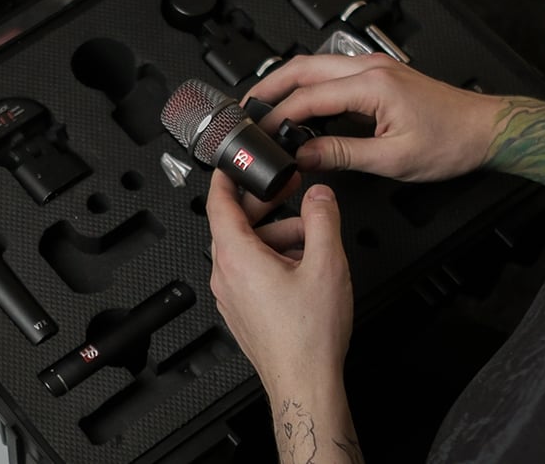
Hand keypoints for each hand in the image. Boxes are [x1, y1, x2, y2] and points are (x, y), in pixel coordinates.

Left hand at [206, 170, 352, 398]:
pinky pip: (252, 272)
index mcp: (237, 258)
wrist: (304, 382)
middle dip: (266, 205)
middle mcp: (227, 276)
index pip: (218, 203)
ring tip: (313, 239)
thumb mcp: (326, 264)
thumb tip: (319, 195)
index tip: (235, 162)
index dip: (226, 176)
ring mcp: (232, 296)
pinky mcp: (243, 311)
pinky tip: (305, 267)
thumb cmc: (308, 336)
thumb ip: (323, 219)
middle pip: (237, 224)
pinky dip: (274, 259)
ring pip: (249, 249)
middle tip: (291, 191)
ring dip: (278, 236)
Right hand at [247, 53, 505, 181]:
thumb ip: (340, 154)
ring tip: (265, 108)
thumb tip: (303, 155)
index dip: (277, 116)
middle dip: (269, 86)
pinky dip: (309, 88)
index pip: (307, 96)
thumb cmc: (451, 142)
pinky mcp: (380, 76)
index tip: (259, 134)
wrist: (485, 130)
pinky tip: (301, 108)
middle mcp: (371, 68)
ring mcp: (376, 69)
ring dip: (288, 84)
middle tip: (245, 109)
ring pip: (316, 67)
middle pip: (303, 67)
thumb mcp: (392, 158)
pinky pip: (333, 76)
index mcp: (372, 85)